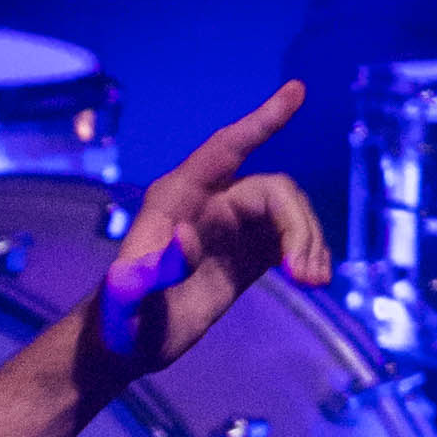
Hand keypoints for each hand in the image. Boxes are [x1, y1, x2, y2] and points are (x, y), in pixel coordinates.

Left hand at [93, 86, 331, 371]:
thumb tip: (188, 236)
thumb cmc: (119, 320)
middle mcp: (209, 202)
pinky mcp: (246, 254)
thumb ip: (150, 271)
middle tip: (305, 275)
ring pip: (288, 213)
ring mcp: (231, 227)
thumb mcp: (127, 300)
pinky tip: (316, 278)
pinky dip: (308, 254)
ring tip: (313, 282)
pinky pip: (289, 240)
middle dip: (297, 225)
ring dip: (308, 242)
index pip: (226, 148)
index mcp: (177, 196)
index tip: (297, 92)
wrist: (126, 345)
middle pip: (273, 191)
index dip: (262, 121)